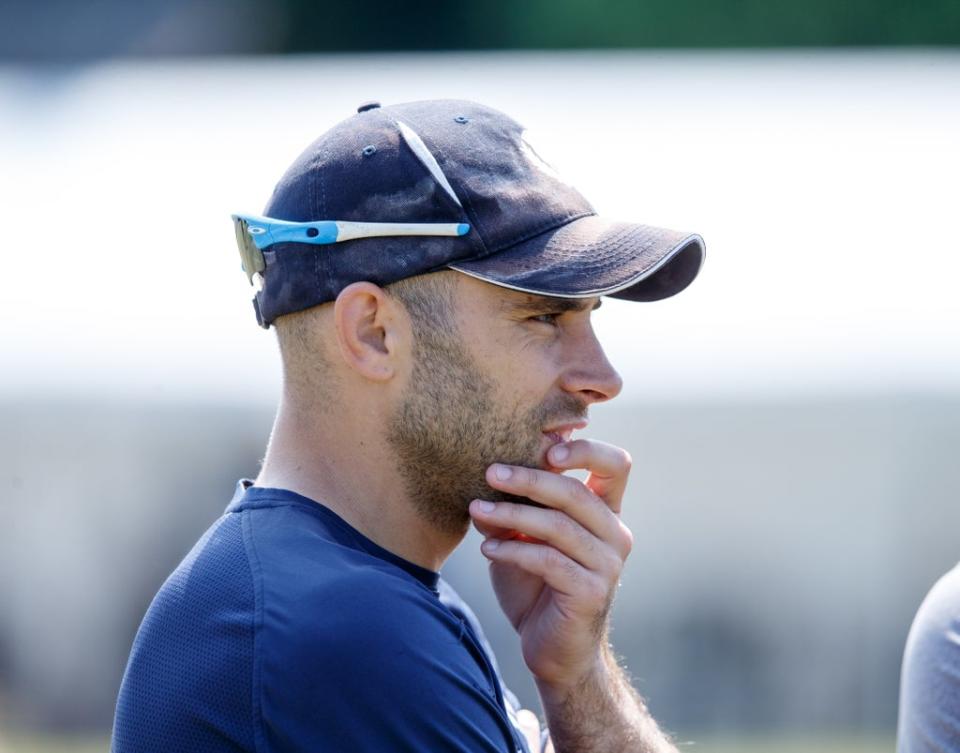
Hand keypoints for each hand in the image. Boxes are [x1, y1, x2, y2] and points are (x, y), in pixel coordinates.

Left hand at [468, 439, 633, 689]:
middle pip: (576, 492)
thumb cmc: (537, 588)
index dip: (586, 449)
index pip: (616, 465)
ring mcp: (608, 564)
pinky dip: (513, 551)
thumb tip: (486, 482)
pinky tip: (487, 550)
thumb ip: (513, 511)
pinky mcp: (590, 592)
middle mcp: (615, 533)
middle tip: (489, 472)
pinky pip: (548, 560)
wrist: (553, 651)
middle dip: (528, 478)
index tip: (544, 449)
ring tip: (476, 510)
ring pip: (558, 525)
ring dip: (511, 515)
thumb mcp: (522, 541)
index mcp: (606, 513)